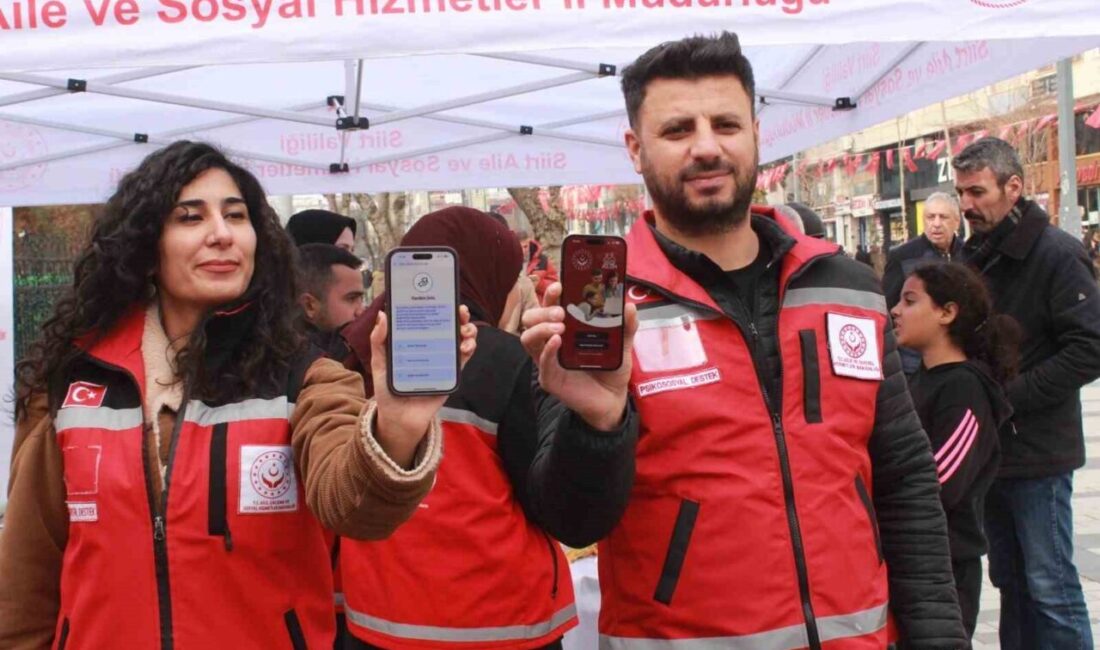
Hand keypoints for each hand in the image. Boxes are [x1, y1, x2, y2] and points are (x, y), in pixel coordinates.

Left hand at [369, 305, 476, 467]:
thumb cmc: (388, 390)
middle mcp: (432, 347)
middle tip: (460, 311)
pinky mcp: (451, 375)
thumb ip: (379, 340)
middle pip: (449, 326)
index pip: (429, 319)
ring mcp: (443, 360)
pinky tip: (465, 346)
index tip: (442, 296)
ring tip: (464, 331)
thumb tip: (383, 315)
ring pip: (461, 339)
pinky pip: (463, 359)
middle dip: (459, 315)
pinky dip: (468, 349)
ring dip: (468, 331)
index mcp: (415, 341)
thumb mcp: (380, 363)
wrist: (398, 419)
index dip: (437, 306)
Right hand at [520, 282, 636, 430]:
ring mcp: (548, 360)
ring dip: (541, 328)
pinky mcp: (550, 379)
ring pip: (528, 339)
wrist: (613, 398)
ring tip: (560, 327)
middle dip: (543, 310)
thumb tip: (629, 306)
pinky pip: (542, 364)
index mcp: (565, 327)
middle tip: (561, 312)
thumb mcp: (623, 344)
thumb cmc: (611, 368)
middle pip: (531, 319)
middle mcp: (551, 341)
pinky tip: (556, 342)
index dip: (551, 294)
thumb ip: (626, 326)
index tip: (560, 285)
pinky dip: (547, 351)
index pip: (549, 306)